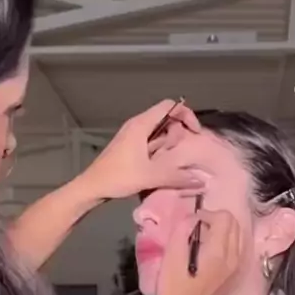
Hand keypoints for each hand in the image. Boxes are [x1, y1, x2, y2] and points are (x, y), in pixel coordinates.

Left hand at [78, 100, 203, 200]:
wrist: (92, 187)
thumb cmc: (118, 177)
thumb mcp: (150, 177)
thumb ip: (177, 177)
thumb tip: (201, 182)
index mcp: (141, 124)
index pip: (169, 106)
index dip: (186, 115)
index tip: (195, 134)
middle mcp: (137, 125)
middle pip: (166, 118)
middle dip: (177, 134)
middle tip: (177, 154)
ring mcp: (133, 135)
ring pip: (159, 131)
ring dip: (169, 144)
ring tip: (169, 163)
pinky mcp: (130, 146)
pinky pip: (152, 141)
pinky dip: (161, 150)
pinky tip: (160, 167)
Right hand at [155, 209, 241, 294]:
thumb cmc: (173, 289)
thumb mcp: (171, 255)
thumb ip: (183, 230)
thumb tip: (194, 219)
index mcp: (219, 252)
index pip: (224, 218)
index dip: (207, 214)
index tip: (193, 222)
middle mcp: (234, 258)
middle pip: (235, 224)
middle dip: (217, 219)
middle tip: (198, 227)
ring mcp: (237, 268)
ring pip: (239, 236)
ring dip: (224, 230)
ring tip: (205, 238)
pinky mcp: (236, 277)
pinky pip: (239, 249)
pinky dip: (228, 243)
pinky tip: (212, 251)